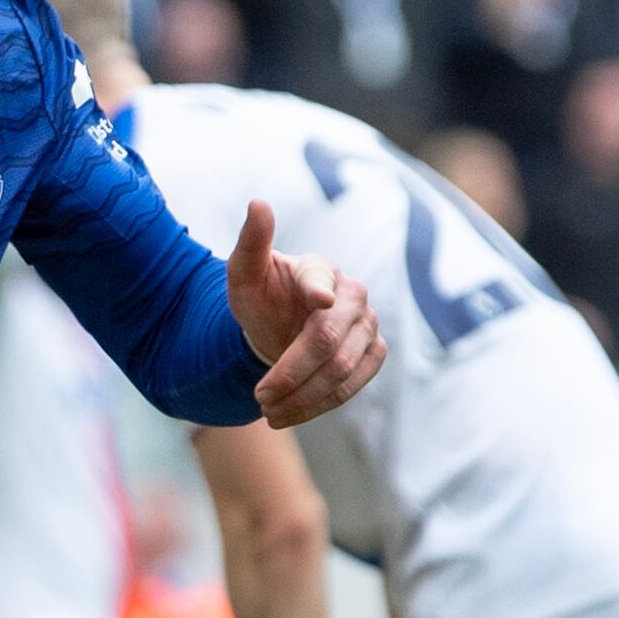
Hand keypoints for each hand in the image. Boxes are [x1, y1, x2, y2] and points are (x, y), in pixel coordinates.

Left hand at [228, 200, 380, 428]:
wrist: (279, 324)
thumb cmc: (261, 296)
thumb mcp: (244, 274)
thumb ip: (250, 243)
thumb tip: (257, 203)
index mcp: (319, 269)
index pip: (321, 280)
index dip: (320, 288)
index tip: (318, 297)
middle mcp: (352, 294)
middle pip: (327, 340)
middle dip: (291, 373)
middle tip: (258, 398)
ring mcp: (368, 324)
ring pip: (342, 370)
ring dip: (303, 398)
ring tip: (268, 414)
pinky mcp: (373, 353)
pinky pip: (353, 386)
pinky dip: (319, 405)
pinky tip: (290, 414)